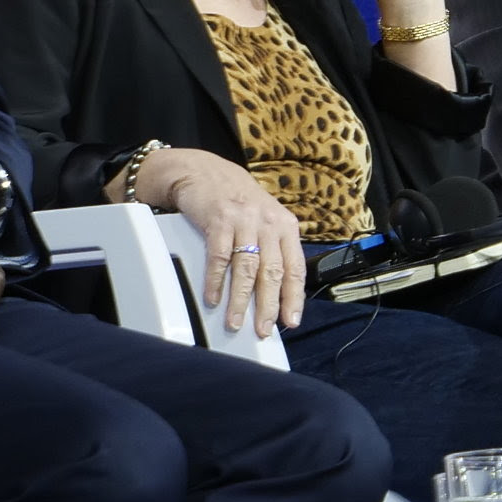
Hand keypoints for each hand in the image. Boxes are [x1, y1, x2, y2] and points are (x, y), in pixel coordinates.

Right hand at [140, 147, 312, 336]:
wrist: (206, 171)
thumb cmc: (238, 201)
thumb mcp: (265, 221)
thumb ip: (273, 250)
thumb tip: (277, 291)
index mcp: (286, 227)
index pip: (295, 268)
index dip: (294, 297)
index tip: (291, 321)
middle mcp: (269, 224)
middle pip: (272, 272)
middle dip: (268, 305)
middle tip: (262, 330)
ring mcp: (244, 221)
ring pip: (246, 268)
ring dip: (240, 299)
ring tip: (235, 322)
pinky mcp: (219, 220)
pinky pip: (219, 256)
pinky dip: (215, 280)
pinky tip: (213, 298)